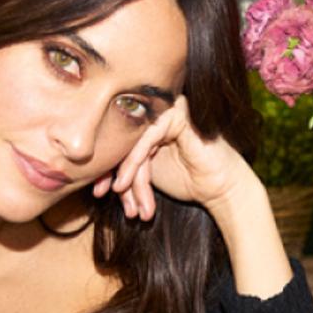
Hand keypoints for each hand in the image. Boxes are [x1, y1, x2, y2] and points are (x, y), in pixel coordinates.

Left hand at [92, 96, 253, 221]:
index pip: (120, 140)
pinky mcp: (178, 114)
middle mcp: (157, 113)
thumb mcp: (147, 175)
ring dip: (127, 176)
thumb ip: (126, 167)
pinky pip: (146, 137)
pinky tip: (125, 184)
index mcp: (150, 123)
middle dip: (113, 172)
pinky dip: (133, 162)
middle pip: (124, 139)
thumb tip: (92, 175)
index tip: (97, 192)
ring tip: (126, 203)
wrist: (220, 190)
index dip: (106, 166)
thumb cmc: (188, 182)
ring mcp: (168, 110)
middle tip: (102, 195)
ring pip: (133, 141)